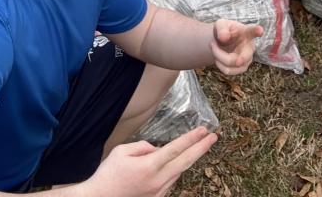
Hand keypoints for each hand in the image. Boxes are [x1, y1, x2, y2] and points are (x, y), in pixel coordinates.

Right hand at [87, 126, 217, 196]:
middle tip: (213, 137)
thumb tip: (157, 149)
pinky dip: (175, 170)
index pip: (176, 149)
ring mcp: (158, 191)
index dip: (192, 139)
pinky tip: (176, 163)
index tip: (204, 130)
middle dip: (201, 148)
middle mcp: (157, 180)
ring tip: (196, 145)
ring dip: (188, 158)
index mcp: (149, 166)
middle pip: (185, 162)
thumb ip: (143, 147)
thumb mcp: (122, 151)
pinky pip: (171, 181)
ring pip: (179, 172)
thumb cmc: (108, 174)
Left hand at [210, 19, 262, 74]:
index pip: (253, 31)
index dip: (257, 30)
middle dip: (241, 59)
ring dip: (218, 56)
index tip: (260, 30)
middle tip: (237, 61)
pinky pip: (228, 70)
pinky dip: (218, 63)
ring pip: (232, 63)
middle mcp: (250, 47)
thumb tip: (224, 37)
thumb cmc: (225, 31)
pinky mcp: (241, 68)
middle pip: (246, 55)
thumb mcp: (221, 25)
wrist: (222, 41)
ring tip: (213, 45)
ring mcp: (247, 59)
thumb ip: (222, 28)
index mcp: (247, 32)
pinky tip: (216, 56)